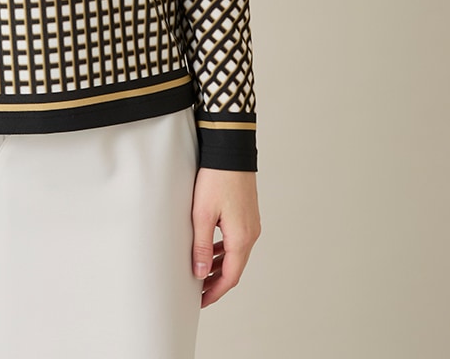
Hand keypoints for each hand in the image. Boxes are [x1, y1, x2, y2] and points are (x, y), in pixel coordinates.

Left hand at [191, 168, 259, 306]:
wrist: (231, 150)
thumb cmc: (216, 178)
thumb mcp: (202, 214)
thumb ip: (201, 246)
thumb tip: (200, 274)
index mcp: (241, 238)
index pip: (230, 277)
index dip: (214, 291)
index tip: (200, 300)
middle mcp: (251, 234)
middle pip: (234, 268)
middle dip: (216, 281)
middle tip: (198, 291)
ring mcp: (251, 224)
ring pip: (236, 254)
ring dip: (220, 265)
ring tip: (201, 272)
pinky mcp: (247, 214)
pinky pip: (236, 240)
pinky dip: (224, 250)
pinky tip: (211, 248)